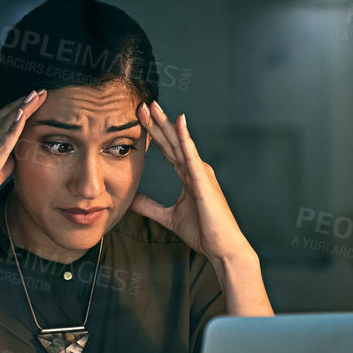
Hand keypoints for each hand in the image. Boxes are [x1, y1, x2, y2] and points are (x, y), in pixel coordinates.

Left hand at [131, 101, 254, 266]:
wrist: (223, 248)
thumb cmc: (203, 232)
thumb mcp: (168, 217)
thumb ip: (150, 206)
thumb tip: (130, 200)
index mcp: (188, 175)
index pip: (168, 149)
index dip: (154, 133)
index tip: (140, 117)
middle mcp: (195, 170)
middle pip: (172, 141)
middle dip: (157, 123)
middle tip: (143, 104)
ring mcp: (201, 173)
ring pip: (180, 144)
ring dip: (167, 125)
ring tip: (154, 107)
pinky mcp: (204, 182)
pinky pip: (191, 157)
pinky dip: (185, 140)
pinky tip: (178, 124)